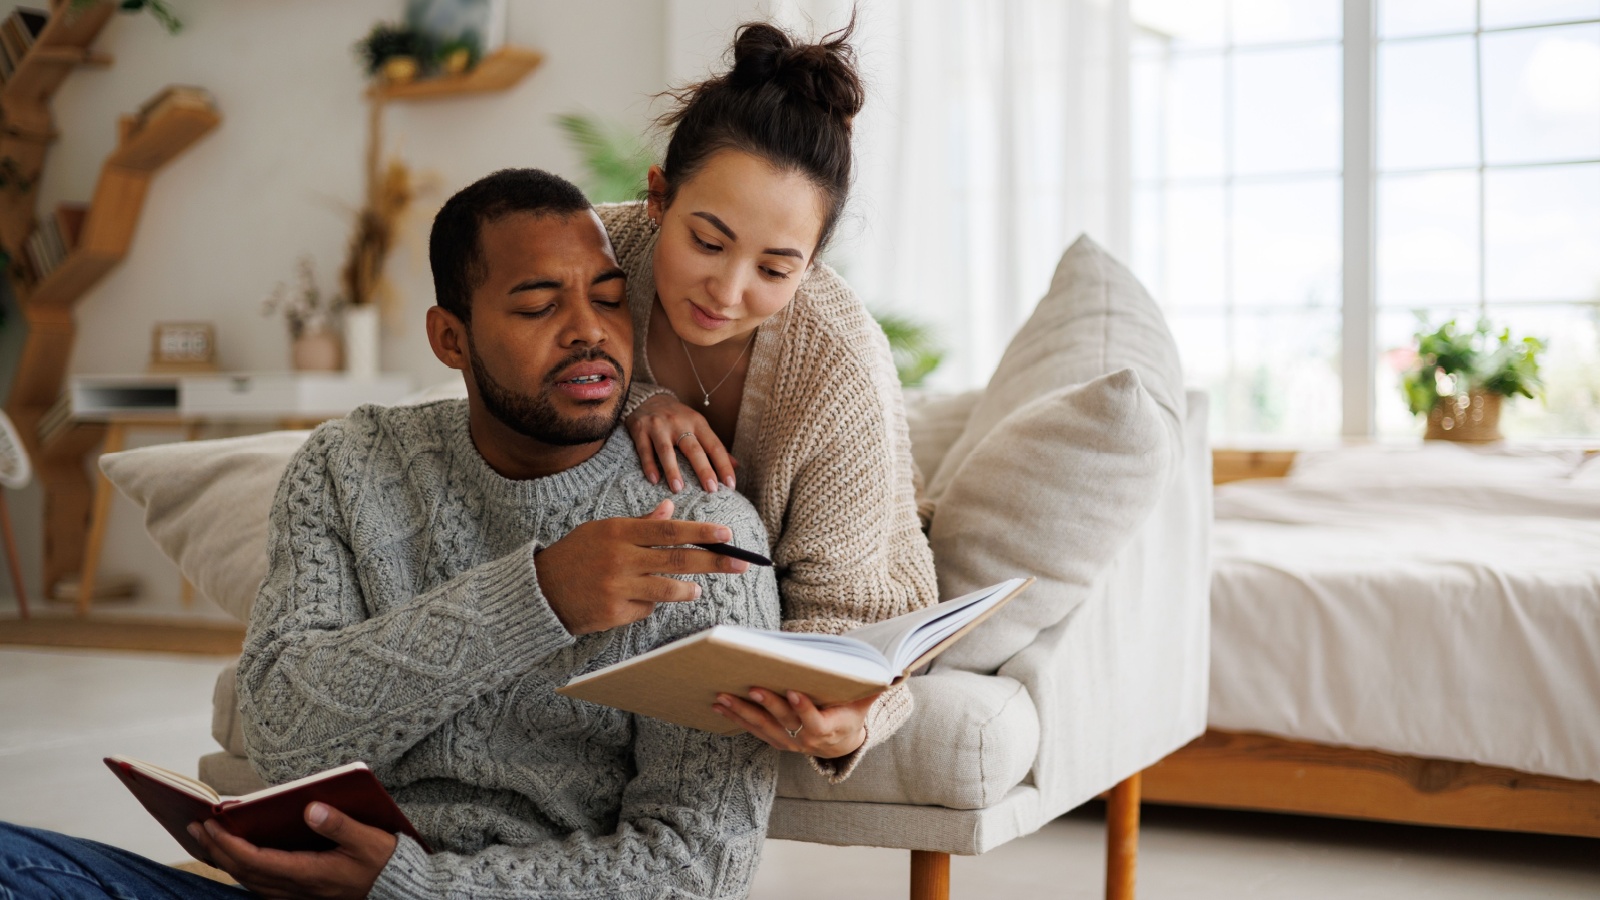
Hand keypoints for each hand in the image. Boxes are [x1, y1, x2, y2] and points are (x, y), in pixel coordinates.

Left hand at [187, 802, 396, 898]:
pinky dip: (240, 869)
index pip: (255, 860)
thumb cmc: (382, 863)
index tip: (210, 823)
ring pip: (248, 880)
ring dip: (224, 860)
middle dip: (216, 849)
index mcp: (308, 873)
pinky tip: (234, 856)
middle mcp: (295, 888)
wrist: (395, 890)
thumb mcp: (369, 839)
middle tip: (195, 825)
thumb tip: (311, 808)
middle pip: (243, 872)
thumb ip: (340, 825)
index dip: (228, 843)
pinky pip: (258, 884)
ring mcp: (294, 894)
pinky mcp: (297, 894)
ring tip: (207, 838)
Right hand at [535, 499, 749, 635]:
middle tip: (741, 564)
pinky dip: (651, 603)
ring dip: (689, 590)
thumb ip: (640, 522)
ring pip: (668, 589)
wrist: (542, 591)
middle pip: (677, 560)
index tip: (726, 535)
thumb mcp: (604, 530)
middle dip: (714, 562)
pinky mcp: (615, 613)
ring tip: (697, 589)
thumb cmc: (578, 555)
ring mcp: (618, 588)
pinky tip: (638, 598)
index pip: (669, 530)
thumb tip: (671, 507)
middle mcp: (620, 559)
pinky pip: (647, 608)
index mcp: (619, 532)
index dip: (701, 533)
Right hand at [626, 393, 736, 493]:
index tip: (730, 485)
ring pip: (666, 450)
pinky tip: (654, 480)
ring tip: (678, 489)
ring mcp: (659, 426)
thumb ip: (714, 446)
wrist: (648, 398)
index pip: (714, 446)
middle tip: (711, 489)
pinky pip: (645, 450)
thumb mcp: (698, 426)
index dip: (723, 465)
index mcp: (698, 423)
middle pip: (693, 449)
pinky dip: (649, 465)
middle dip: (704, 469)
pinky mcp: (640, 430)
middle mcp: (680, 423)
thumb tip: (736, 466)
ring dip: (673, 470)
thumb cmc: (678, 418)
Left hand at [713, 687, 874, 758]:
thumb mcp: (864, 702)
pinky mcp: (775, 739)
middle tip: (751, 687)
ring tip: (722, 697)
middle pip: (783, 722)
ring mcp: (788, 741)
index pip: (815, 722)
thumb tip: (897, 672)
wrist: (840, 744)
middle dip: (767, 705)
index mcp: (828, 730)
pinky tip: (719, 705)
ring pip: (762, 727)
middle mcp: (805, 740)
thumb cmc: (850, 714)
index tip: (793, 692)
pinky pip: (753, 729)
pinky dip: (736, 718)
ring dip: (742, 712)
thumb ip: (874, 687)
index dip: (804, 708)